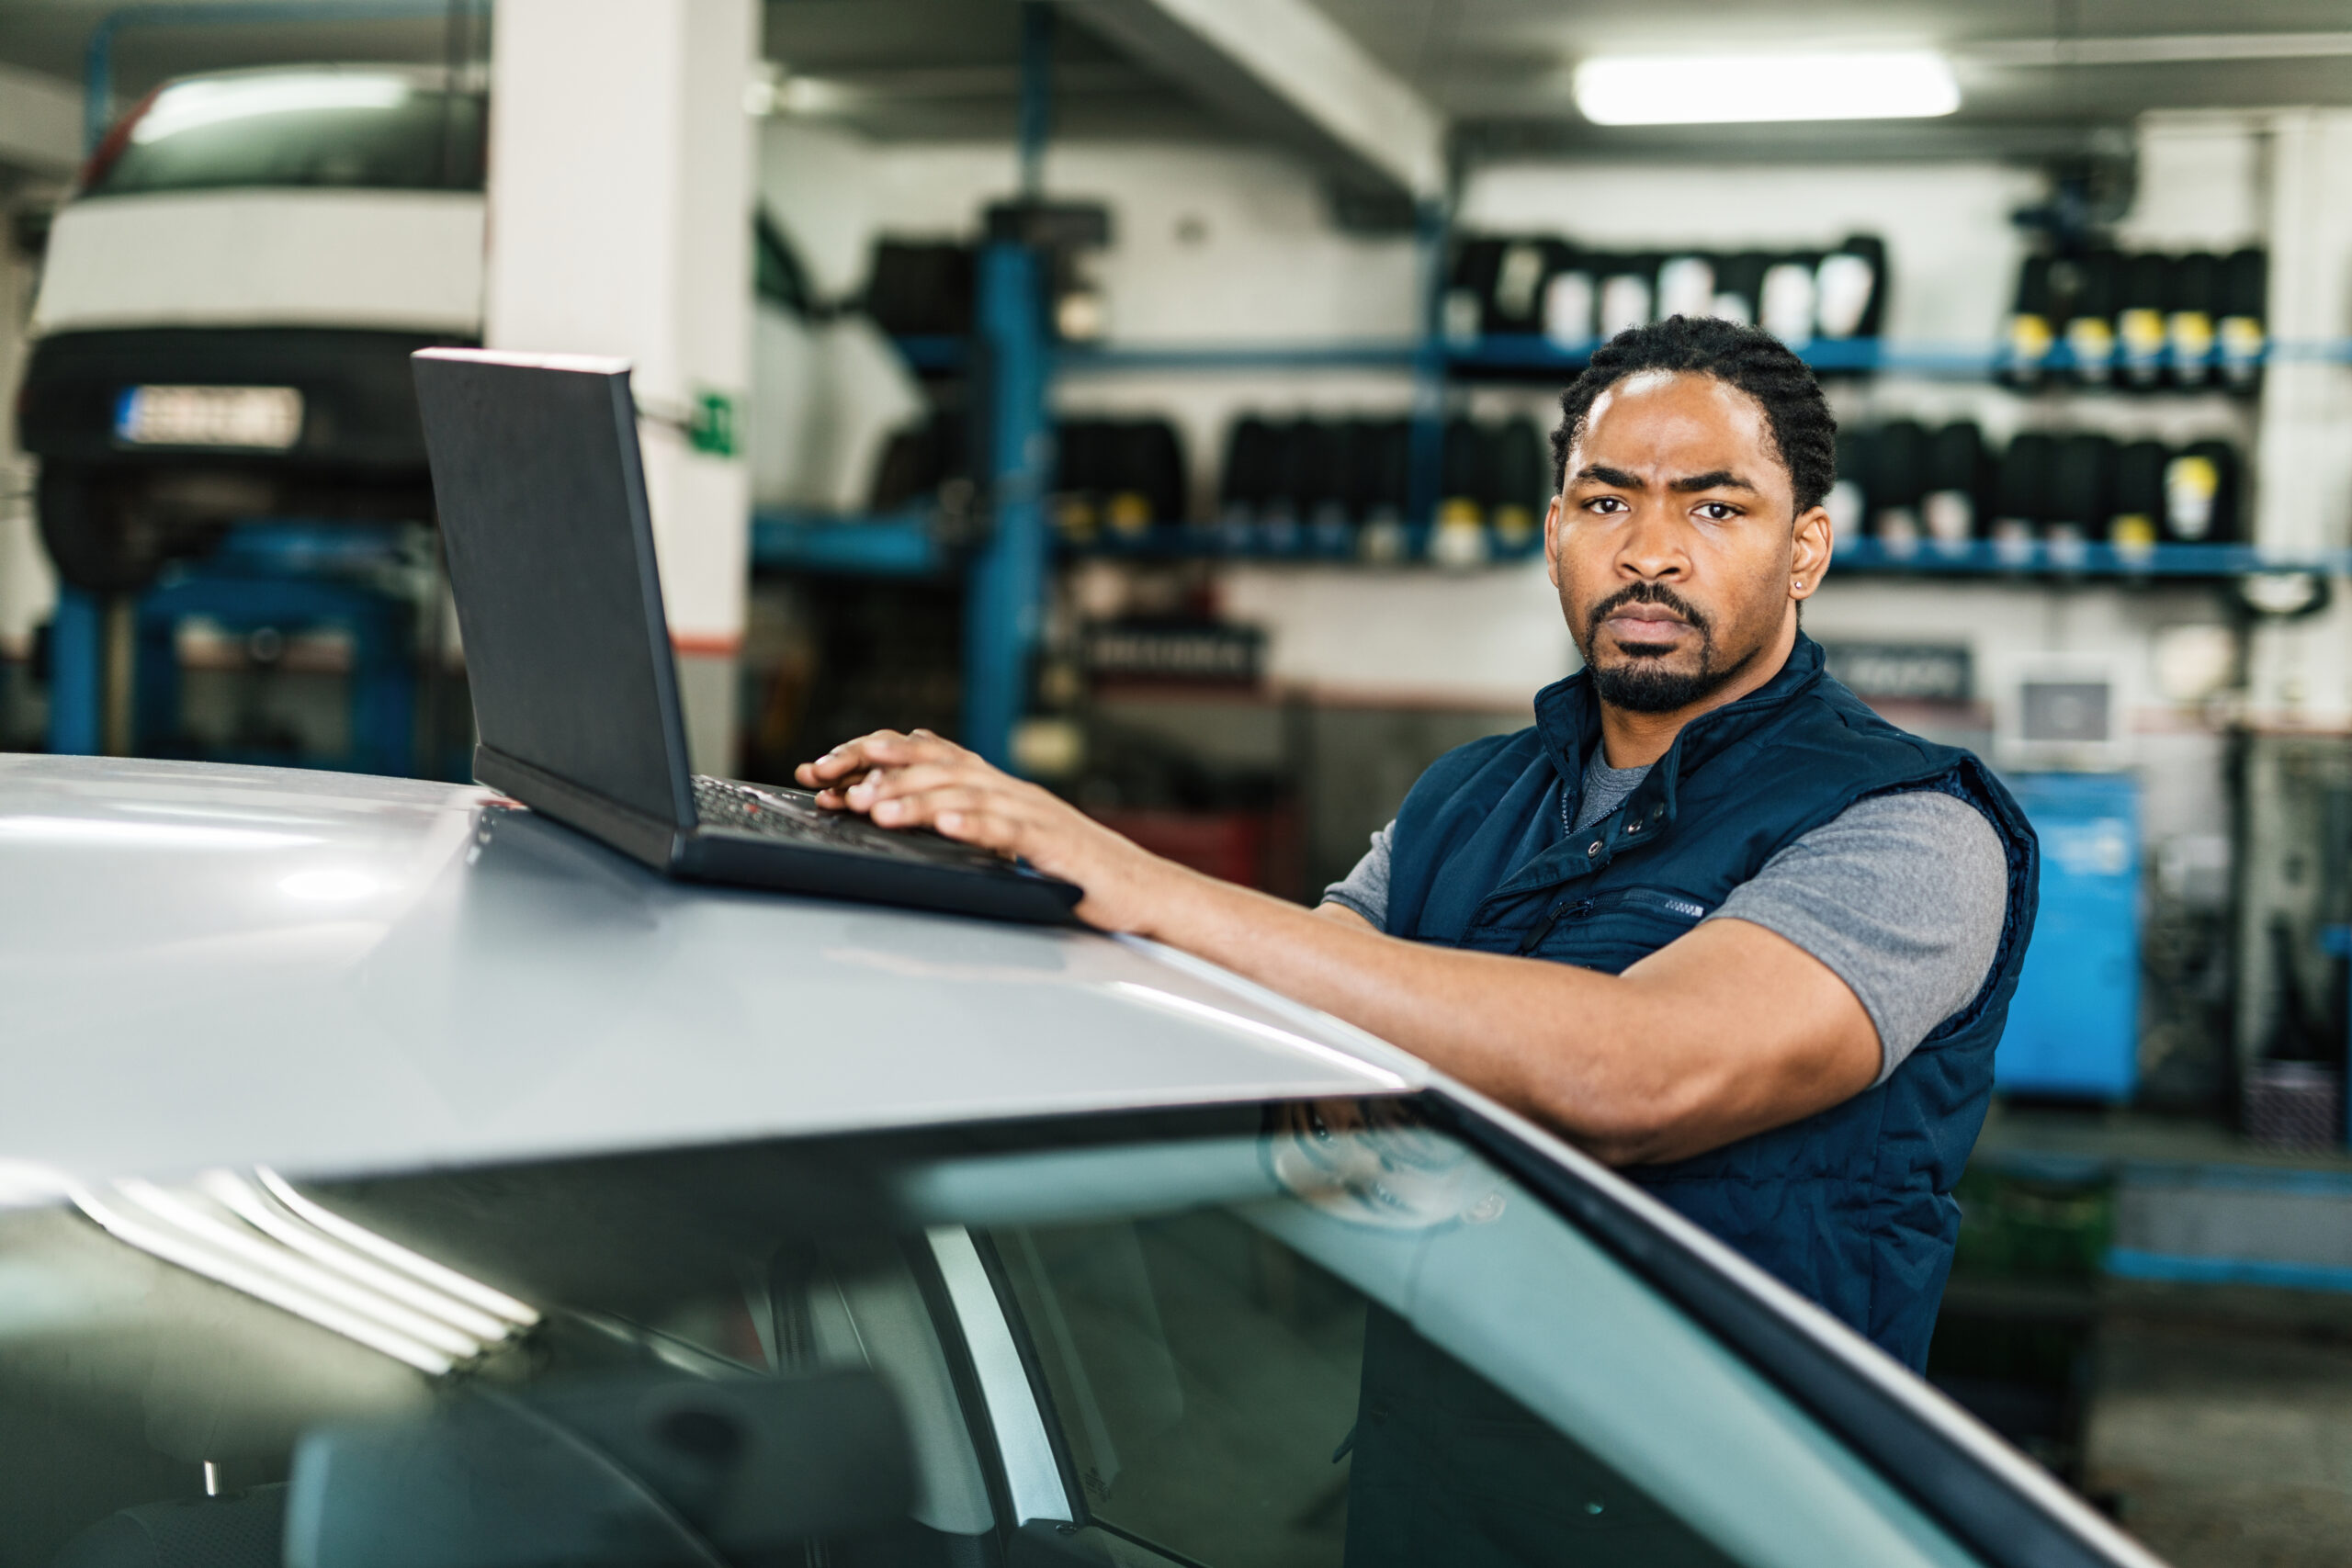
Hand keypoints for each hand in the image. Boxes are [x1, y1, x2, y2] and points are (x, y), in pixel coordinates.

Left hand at [795, 729, 1187, 930]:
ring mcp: (1032, 812)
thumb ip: (960, 823)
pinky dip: (977, 824)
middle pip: (935, 762)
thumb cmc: (1069, 872)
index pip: (923, 751)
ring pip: (965, 792)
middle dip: (877, 769)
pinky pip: (1011, 829)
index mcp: (991, 785)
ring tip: (875, 807)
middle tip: (833, 781)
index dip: (871, 753)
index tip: (823, 768)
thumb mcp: (1002, 840)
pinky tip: (948, 826)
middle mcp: (1008, 788)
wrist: (1138, 889)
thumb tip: (892, 813)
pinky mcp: (1055, 844)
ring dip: (915, 797)